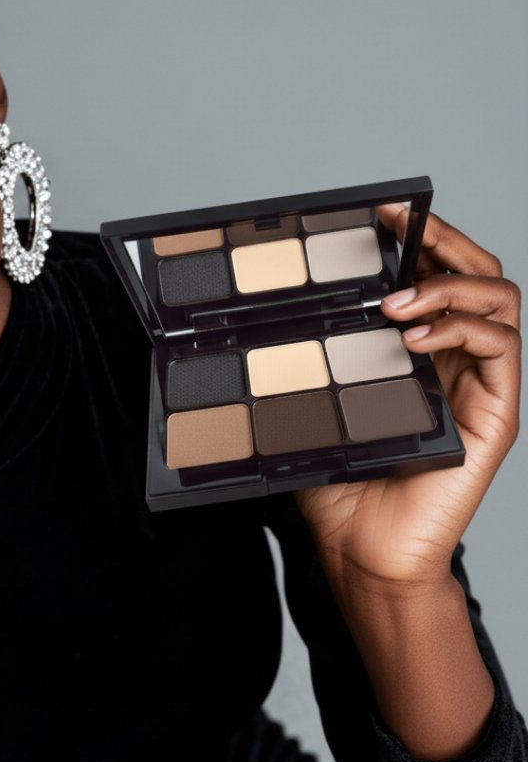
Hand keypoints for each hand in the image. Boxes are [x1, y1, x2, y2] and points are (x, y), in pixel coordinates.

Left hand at [295, 206, 520, 589]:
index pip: (434, 278)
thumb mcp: (314, 404)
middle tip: (398, 226)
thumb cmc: (340, 481)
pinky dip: (460, 326)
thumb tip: (261, 320)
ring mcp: (480, 384)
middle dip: (443, 239)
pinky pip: (500, 346)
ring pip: (500, 298)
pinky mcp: (495, 413)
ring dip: (448, 284)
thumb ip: (308, 363)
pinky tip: (411, 337)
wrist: (361, 549)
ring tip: (395, 301)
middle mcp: (456, 360)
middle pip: (477, 273)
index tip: (381, 212)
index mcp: (418, 352)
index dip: (418, 239)